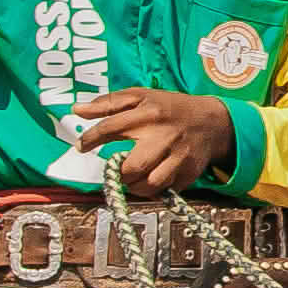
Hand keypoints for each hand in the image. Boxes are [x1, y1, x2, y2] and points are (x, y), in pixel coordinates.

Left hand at [69, 88, 240, 195]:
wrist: (211, 121)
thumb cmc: (168, 108)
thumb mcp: (140, 97)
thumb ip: (108, 103)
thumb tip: (77, 110)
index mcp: (148, 113)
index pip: (110, 128)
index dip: (90, 140)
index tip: (81, 146)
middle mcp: (163, 136)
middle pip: (132, 166)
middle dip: (119, 173)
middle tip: (116, 169)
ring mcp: (178, 157)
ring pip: (149, 184)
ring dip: (134, 186)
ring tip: (131, 178)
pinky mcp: (188, 173)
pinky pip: (165, 190)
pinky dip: (153, 189)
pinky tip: (149, 179)